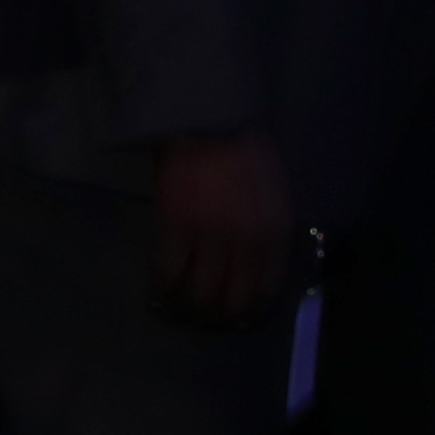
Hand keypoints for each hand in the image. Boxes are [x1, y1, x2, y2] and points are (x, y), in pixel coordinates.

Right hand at [149, 130, 294, 324]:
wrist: (209, 120)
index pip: (268, 283)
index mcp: (274, 229)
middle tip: (213, 315)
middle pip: (235, 295)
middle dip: (224, 312)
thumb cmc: (244, 151)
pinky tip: (159, 290)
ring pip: (201, 289)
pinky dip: (162, 284)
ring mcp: (209, 235)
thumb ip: (267, 226)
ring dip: (193, 303)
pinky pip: (168, 269)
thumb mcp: (273, 191)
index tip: (243, 312)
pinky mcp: (176, 227)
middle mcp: (246, 240)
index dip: (254, 303)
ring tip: (186, 306)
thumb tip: (258, 260)